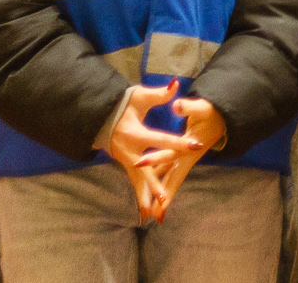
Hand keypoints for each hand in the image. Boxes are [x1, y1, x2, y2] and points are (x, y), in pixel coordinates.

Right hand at [107, 82, 204, 222]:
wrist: (101, 115)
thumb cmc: (124, 105)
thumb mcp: (139, 96)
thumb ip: (159, 94)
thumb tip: (175, 84)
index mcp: (134, 133)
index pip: (160, 139)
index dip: (178, 141)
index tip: (195, 145)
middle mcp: (128, 150)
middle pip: (144, 170)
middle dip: (153, 183)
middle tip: (164, 197)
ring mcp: (126, 160)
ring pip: (137, 181)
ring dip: (145, 196)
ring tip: (152, 214)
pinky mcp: (126, 164)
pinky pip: (135, 181)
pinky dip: (140, 195)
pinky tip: (145, 212)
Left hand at [135, 97, 226, 219]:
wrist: (223, 118)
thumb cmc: (212, 113)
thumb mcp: (203, 108)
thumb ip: (189, 107)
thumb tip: (176, 105)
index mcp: (189, 146)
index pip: (170, 154)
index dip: (156, 158)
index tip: (139, 163)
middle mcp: (186, 157)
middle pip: (173, 179)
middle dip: (164, 196)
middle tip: (153, 214)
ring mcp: (183, 160)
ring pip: (170, 181)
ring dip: (161, 197)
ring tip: (150, 216)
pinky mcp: (180, 160)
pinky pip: (167, 176)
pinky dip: (160, 187)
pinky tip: (151, 197)